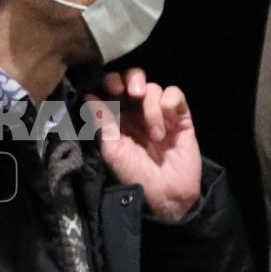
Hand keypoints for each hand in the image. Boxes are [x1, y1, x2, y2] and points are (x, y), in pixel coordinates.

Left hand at [86, 69, 201, 221]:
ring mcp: (159, 113)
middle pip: (133, 77)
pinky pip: (175, 94)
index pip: (111, 87)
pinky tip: (169, 123)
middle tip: (133, 93)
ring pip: (154, 87)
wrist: (166, 194)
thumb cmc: (135, 175)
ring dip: (152, 107)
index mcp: (116, 117)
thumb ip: (103, 123)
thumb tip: (89, 97)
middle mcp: (136, 111)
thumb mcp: (113, 151)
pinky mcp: (180, 116)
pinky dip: (170, 102)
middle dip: (132, 79)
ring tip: (156, 135)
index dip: (111, 82)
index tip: (113, 90)